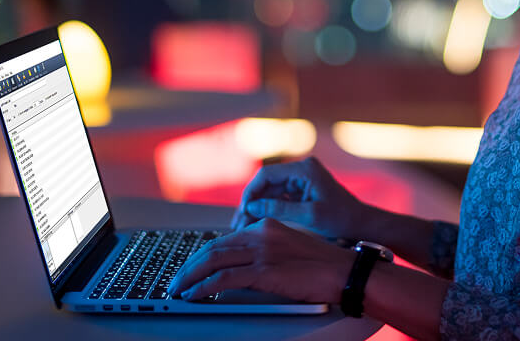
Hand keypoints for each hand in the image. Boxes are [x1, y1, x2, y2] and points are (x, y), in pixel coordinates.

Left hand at [166, 218, 353, 303]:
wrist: (345, 270)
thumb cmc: (322, 264)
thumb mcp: (290, 247)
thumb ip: (266, 250)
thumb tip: (241, 267)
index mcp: (267, 225)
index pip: (225, 238)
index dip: (202, 254)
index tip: (190, 267)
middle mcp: (261, 233)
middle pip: (213, 247)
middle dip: (188, 266)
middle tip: (175, 280)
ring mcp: (263, 251)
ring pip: (214, 260)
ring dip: (190, 277)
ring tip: (177, 290)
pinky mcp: (265, 270)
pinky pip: (225, 278)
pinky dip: (204, 287)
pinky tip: (194, 295)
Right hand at [230, 156, 368, 239]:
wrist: (362, 224)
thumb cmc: (342, 219)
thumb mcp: (310, 215)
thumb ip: (279, 208)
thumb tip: (252, 206)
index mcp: (304, 169)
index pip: (267, 175)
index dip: (251, 192)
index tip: (242, 210)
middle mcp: (302, 170)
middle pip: (267, 183)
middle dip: (252, 202)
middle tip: (239, 223)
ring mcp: (302, 179)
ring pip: (271, 191)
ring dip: (258, 207)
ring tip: (245, 226)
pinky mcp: (303, 190)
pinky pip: (279, 197)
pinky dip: (268, 209)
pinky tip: (258, 223)